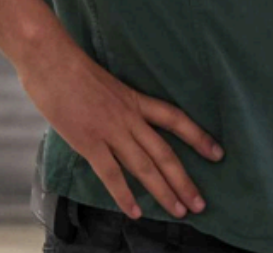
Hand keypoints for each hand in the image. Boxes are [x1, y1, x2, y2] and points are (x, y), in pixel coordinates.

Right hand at [19, 42, 223, 219]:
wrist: (54, 61)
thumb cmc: (76, 70)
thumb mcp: (109, 84)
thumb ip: (119, 105)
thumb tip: (122, 122)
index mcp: (136, 99)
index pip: (176, 118)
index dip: (198, 137)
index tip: (218, 153)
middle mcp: (130, 117)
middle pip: (165, 152)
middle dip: (184, 180)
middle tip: (200, 203)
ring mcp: (111, 130)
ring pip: (144, 166)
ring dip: (163, 192)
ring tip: (179, 211)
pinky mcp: (89, 142)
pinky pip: (111, 173)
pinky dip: (125, 195)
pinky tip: (136, 212)